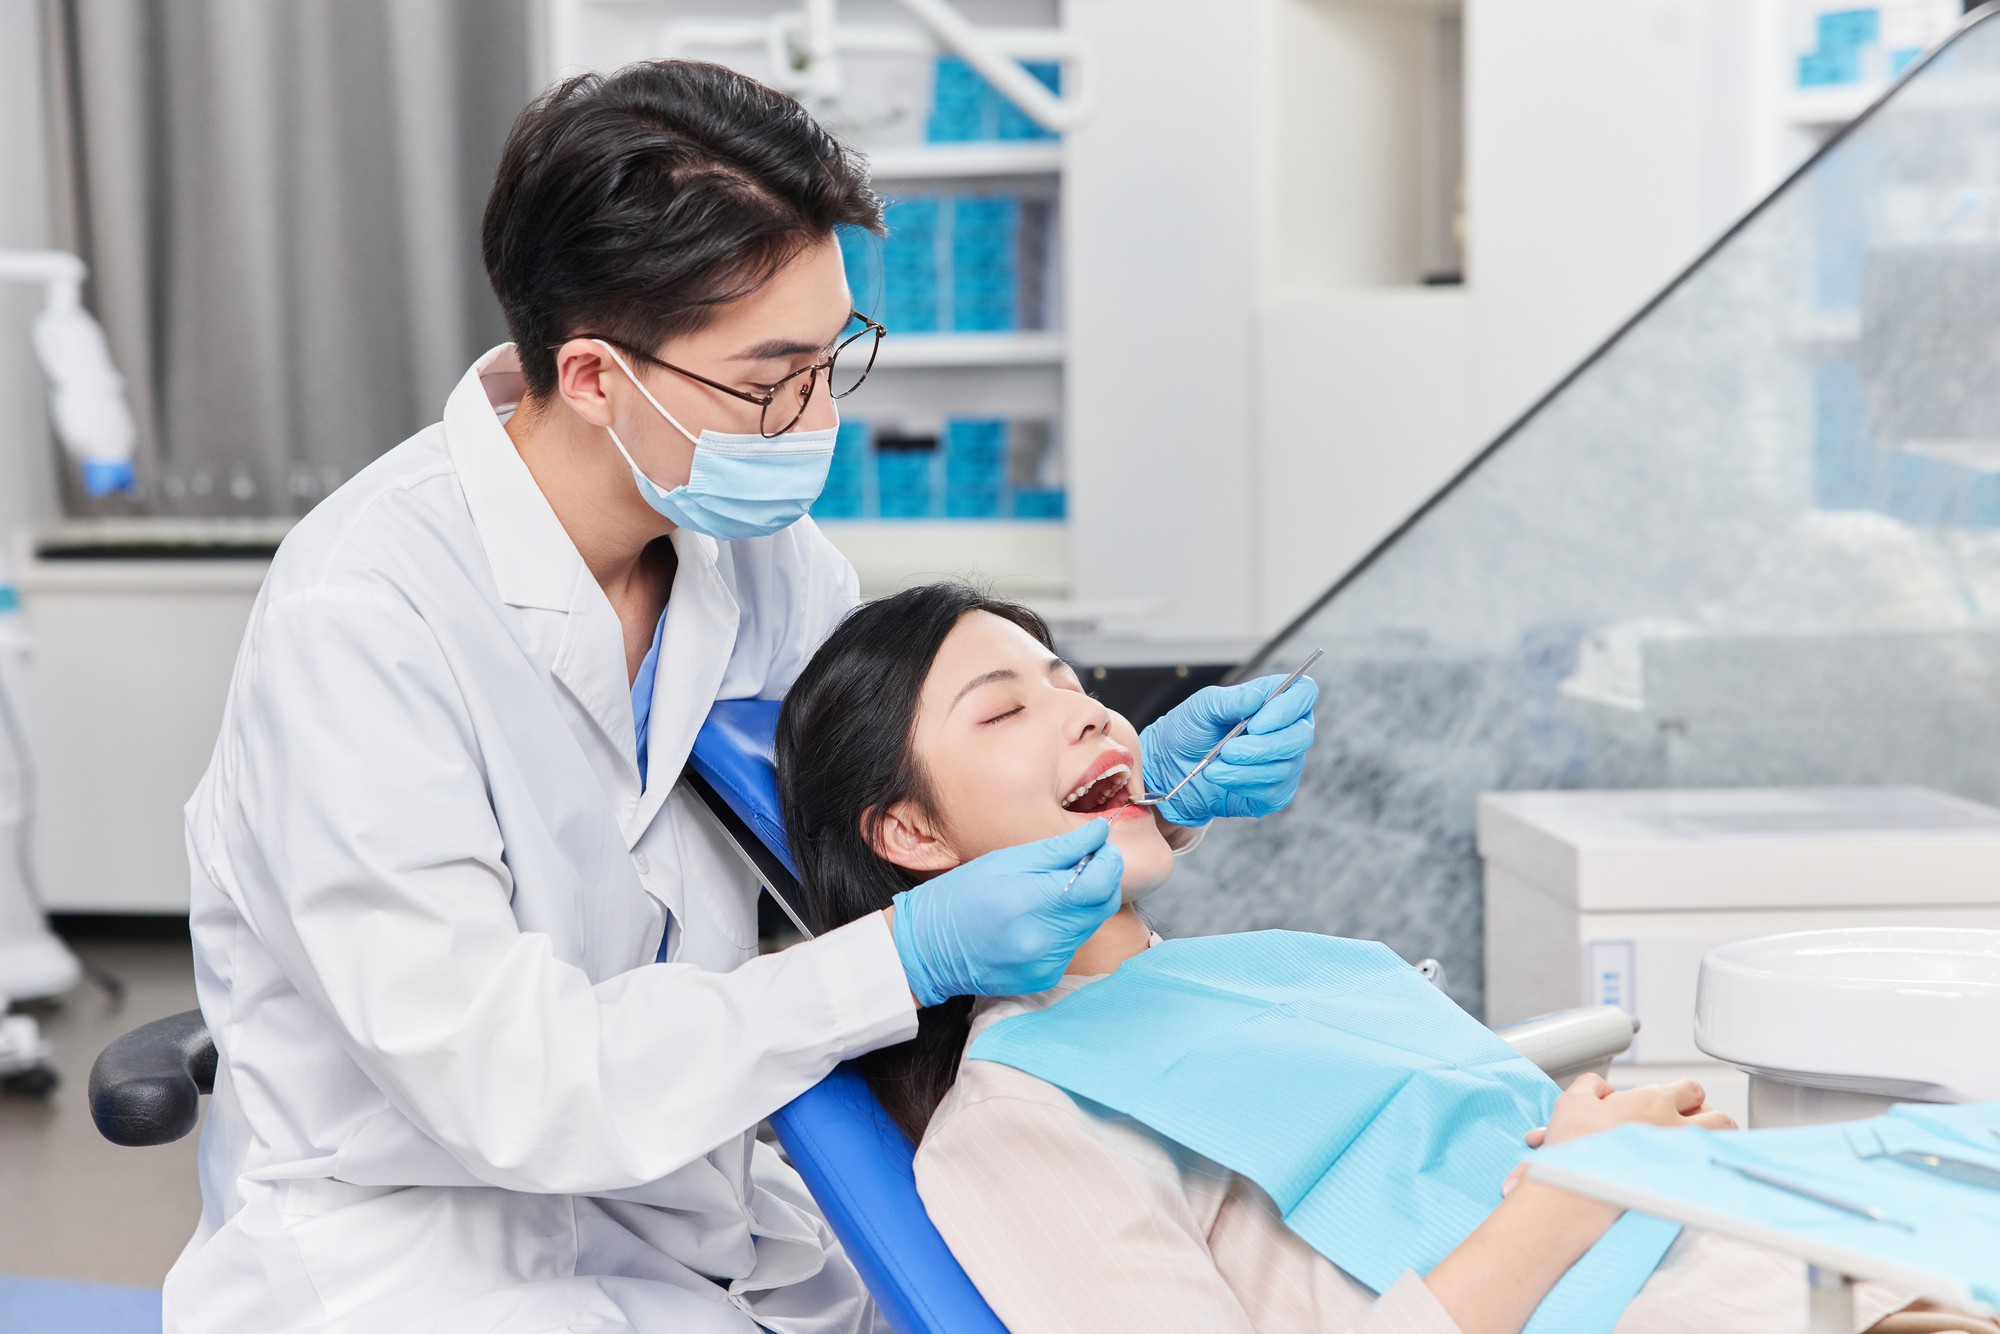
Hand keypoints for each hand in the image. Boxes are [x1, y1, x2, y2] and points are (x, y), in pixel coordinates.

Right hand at [890, 820, 1124, 1006]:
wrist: (928, 947)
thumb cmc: (961, 895)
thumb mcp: (1005, 860)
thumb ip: (1058, 849)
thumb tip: (1099, 833)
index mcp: (1030, 903)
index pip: (1098, 885)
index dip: (1109, 863)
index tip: (1102, 849)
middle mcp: (1042, 940)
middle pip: (1102, 906)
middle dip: (1101, 880)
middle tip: (1083, 863)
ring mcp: (1045, 964)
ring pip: (1090, 926)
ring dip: (1083, 904)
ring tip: (1052, 891)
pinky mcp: (1044, 978)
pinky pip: (1072, 946)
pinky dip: (1066, 928)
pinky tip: (1040, 918)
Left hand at [1138, 674, 1317, 826]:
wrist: (1171, 767)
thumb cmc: (1190, 730)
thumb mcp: (1203, 707)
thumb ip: (1230, 700)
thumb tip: (1256, 697)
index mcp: (1275, 701)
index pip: (1305, 693)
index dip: (1288, 707)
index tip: (1255, 722)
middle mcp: (1287, 730)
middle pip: (1301, 736)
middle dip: (1264, 746)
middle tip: (1229, 749)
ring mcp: (1284, 763)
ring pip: (1285, 767)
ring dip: (1245, 767)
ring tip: (1214, 765)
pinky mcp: (1275, 792)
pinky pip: (1273, 791)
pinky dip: (1242, 784)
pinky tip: (1221, 777)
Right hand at [1503, 1074, 1737, 1193]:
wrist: (1577, 1189)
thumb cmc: (1576, 1147)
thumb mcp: (1572, 1101)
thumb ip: (1591, 1086)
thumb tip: (1602, 1088)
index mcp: (1652, 1101)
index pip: (1690, 1088)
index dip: (1684, 1094)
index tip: (1674, 1103)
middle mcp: (1676, 1126)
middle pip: (1719, 1116)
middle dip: (1711, 1118)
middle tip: (1695, 1125)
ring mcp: (1685, 1157)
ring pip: (1725, 1144)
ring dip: (1718, 1142)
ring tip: (1703, 1147)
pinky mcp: (1686, 1184)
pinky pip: (1713, 1171)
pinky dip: (1710, 1168)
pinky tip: (1697, 1172)